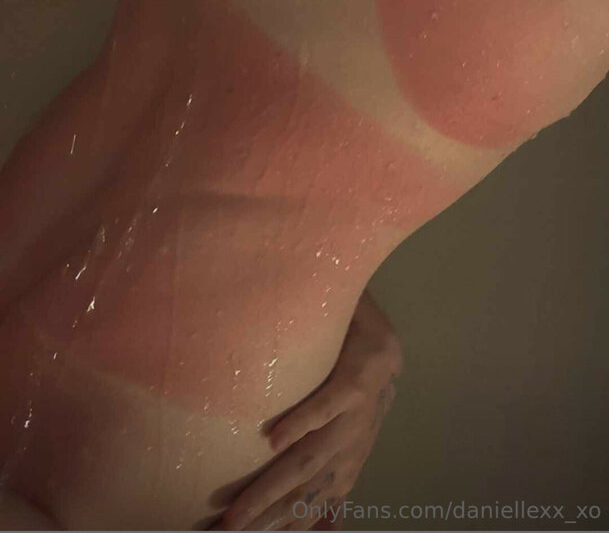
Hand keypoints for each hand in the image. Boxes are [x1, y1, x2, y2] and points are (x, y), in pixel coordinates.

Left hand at [219, 293, 402, 530]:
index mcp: (359, 375)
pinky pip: (335, 494)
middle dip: (270, 492)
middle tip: (231, 519)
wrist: (388, 348)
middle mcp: (360, 418)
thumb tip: (277, 284)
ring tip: (246, 532)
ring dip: (281, 514)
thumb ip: (318, 307)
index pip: (331, 401)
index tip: (271, 439)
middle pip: (313, 458)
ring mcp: (358, 445)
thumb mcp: (346, 306)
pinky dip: (317, 517)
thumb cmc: (354, 320)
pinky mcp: (355, 459)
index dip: (304, 421)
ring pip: (318, 486)